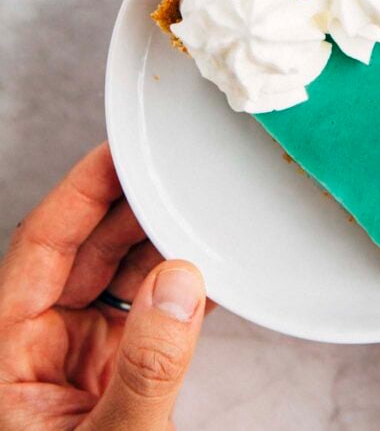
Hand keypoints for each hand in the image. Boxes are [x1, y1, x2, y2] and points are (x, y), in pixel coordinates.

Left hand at [0, 142, 207, 429]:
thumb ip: (144, 368)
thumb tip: (178, 286)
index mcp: (7, 352)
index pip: (41, 245)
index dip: (81, 190)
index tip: (118, 151)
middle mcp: (40, 345)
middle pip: (86, 249)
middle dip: (135, 209)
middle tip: (177, 172)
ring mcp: (78, 359)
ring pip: (121, 275)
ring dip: (164, 247)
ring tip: (204, 215)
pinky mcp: (115, 374)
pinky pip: (148, 312)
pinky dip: (181, 289)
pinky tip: (212, 269)